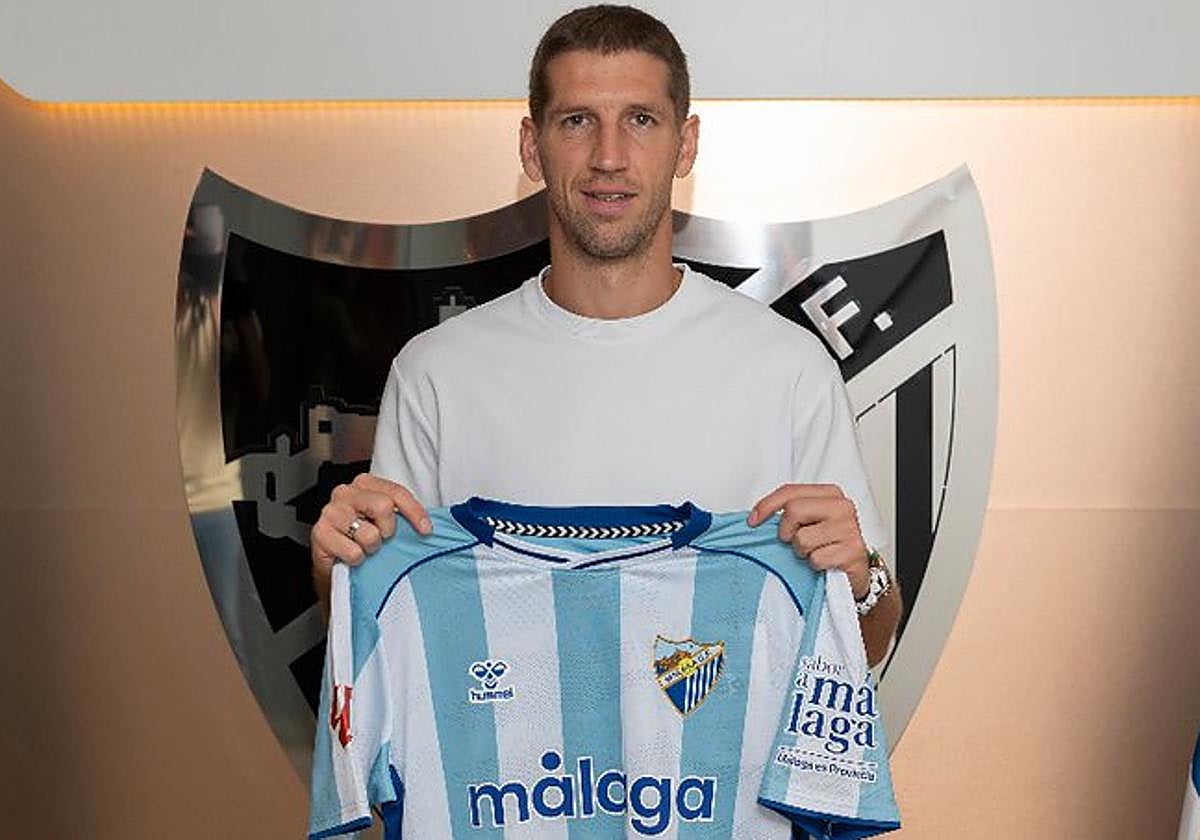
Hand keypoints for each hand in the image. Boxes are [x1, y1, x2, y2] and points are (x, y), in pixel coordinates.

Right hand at [311, 473, 430, 608]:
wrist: (336, 565)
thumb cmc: (361, 540)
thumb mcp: (384, 521)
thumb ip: (401, 515)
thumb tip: (428, 524)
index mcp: (364, 483)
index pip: (396, 493)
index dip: (415, 512)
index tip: (425, 530)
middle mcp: (345, 493)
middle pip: (383, 507)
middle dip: (388, 530)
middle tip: (382, 539)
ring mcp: (330, 512)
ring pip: (369, 533)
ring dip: (371, 548)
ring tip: (363, 547)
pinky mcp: (320, 533)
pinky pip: (353, 551)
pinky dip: (357, 559)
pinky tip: (351, 556)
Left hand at [748, 484, 869, 597]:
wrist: (852, 573)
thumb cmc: (826, 544)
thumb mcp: (808, 521)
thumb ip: (789, 512)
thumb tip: (755, 518)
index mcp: (830, 494)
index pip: (790, 491)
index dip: (766, 506)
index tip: (753, 521)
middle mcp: (842, 507)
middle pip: (794, 510)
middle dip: (786, 531)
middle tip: (793, 541)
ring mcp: (850, 529)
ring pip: (802, 539)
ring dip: (802, 552)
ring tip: (813, 552)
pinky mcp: (853, 552)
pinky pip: (816, 559)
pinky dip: (814, 565)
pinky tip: (824, 563)